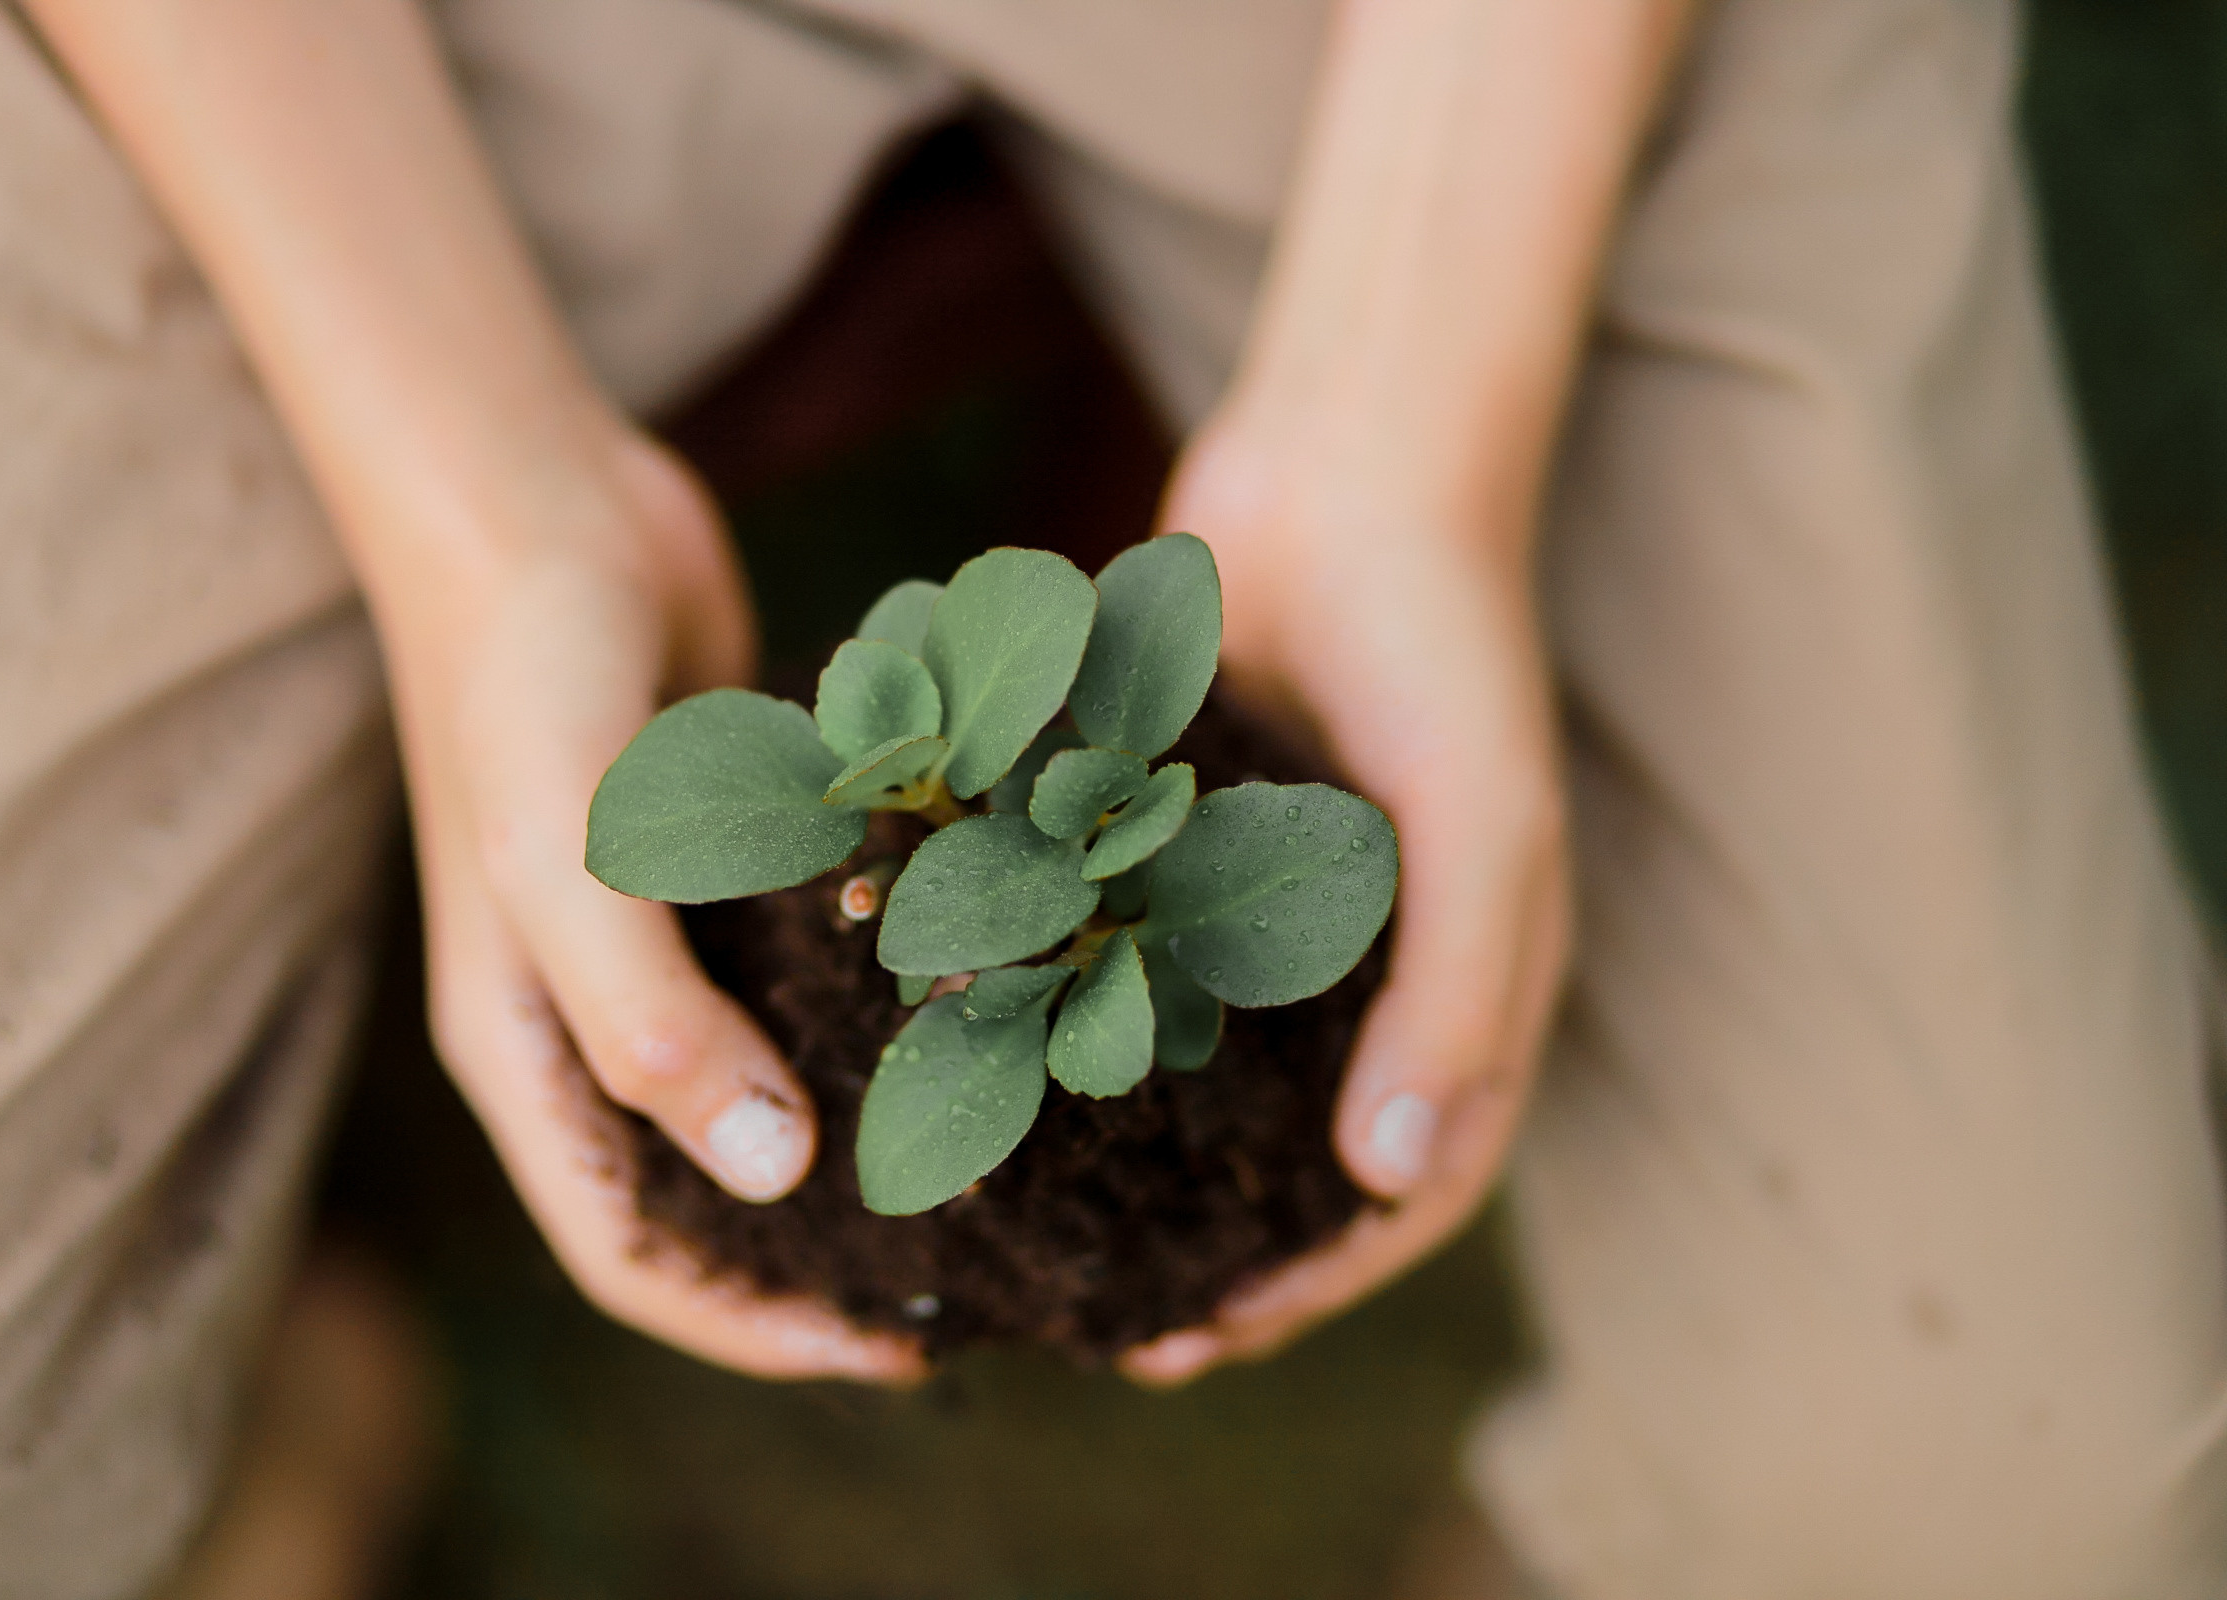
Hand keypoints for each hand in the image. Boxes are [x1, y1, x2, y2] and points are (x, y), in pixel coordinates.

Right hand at [378, 428, 921, 1382]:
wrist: (541, 505)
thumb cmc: (522, 681)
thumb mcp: (566, 857)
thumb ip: (651, 1018)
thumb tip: (773, 1174)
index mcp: (531, 1051)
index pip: (638, 1255)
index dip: (755, 1329)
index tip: (901, 1348)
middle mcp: (604, 1017)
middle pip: (721, 1194)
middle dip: (835, 1253)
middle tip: (992, 1273)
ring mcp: (675, 945)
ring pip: (782, 1086)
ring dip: (877, 1131)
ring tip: (1018, 1165)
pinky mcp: (742, 871)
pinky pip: (819, 978)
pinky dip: (891, 1010)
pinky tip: (996, 1010)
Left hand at [1119, 411, 1571, 1384]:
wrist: (1352, 472)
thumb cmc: (1445, 650)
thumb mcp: (1479, 826)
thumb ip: (1454, 996)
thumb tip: (1387, 1179)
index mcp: (1461, 992)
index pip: (1403, 1193)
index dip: (1314, 1287)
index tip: (1200, 1344)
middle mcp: (1359, 976)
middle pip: (1289, 1164)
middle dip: (1202, 1256)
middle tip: (1098, 1327)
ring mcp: (1263, 919)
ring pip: (1195, 1079)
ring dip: (1125, 1162)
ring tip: (1026, 1232)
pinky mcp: (1177, 855)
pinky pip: (1124, 967)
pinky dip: (1066, 1020)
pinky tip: (978, 1062)